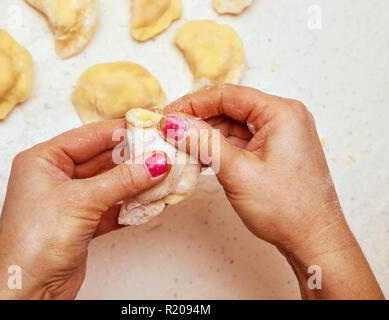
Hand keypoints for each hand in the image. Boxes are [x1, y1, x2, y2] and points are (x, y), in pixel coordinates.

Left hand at [0, 119, 169, 299]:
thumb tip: (155, 162)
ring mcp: (69, 200)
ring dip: (135, 183)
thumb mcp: (82, 202)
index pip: (89, 136)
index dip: (121, 131)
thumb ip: (122, 180)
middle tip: (163, 152)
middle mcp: (55, 177)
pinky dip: (130, 205)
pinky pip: (111, 206)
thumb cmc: (35, 243)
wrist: (28, 294)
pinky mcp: (82, 222)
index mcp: (43, 160)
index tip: (151, 127)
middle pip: (102, 159)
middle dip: (133, 158)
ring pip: (109, 183)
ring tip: (164, 175)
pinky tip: (151, 202)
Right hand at [161, 84, 383, 298]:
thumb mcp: (237, 171)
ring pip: (233, 126)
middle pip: (230, 108)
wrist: (314, 242)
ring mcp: (280, 136)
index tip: (166, 115)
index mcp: (281, 113)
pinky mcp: (274, 152)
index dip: (192, 103)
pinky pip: (240, 141)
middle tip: (167, 131)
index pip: (227, 95)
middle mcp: (283, 118)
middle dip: (197, 120)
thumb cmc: (286, 209)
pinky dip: (219, 147)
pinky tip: (199, 155)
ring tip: (178, 145)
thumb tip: (173, 122)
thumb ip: (203, 142)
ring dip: (206, 135)